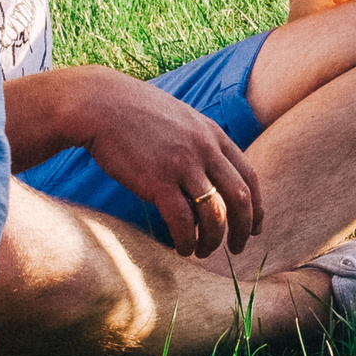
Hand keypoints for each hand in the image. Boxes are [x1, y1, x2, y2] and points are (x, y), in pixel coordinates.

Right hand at [75, 70, 263, 257]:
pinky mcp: (158, 180)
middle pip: (240, 197)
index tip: (254, 227)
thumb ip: (199, 142)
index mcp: (212, 134)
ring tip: (202, 252)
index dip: (256, 207)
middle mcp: (204, 148)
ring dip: (213, 240)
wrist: (99, 104)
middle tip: (237, 249)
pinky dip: (186, 240)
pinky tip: (181, 248)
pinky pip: (183, 221)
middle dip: (243, 229)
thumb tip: (208, 175)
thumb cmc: (134, 114)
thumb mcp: (179, 119)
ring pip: (214, 214)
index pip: (249, 176)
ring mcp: (183, 164)